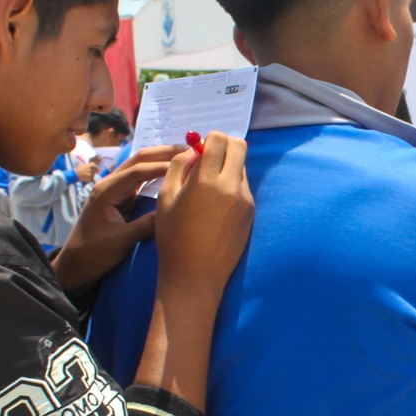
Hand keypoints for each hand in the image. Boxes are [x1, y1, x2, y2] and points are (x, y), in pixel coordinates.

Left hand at [51, 145, 180, 293]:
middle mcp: (110, 185)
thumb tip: (172, 212)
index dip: (163, 165)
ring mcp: (115, 191)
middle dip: (164, 152)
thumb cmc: (93, 254)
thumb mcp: (121, 241)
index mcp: (106, 191)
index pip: (138, 170)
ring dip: (162, 160)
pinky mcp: (120, 200)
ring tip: (187, 157)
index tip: (188, 163)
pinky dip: (157, 174)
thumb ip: (145, 226)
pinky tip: (173, 175)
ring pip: (140, 167)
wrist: (75, 266)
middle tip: (191, 149)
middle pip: (139, 160)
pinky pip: (141, 181)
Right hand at [155, 132, 253, 293]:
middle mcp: (230, 187)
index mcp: (206, 181)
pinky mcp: (251, 213)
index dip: (207, 140)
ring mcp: (245, 200)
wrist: (195, 276)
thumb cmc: (174, 237)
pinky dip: (232, 185)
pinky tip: (216, 205)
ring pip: (242, 166)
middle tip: (209, 158)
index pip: (218, 139)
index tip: (198, 150)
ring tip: (208, 187)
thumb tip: (193, 150)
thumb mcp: (165, 198)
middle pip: (239, 146)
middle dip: (224, 146)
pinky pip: (243, 187)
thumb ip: (178, 167)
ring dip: (228, 166)